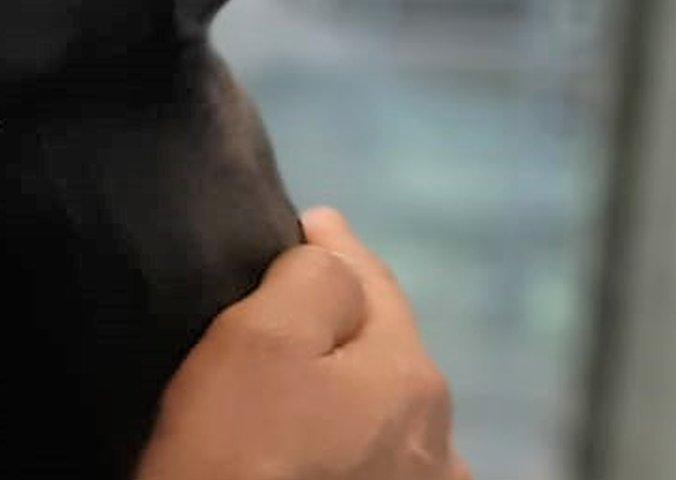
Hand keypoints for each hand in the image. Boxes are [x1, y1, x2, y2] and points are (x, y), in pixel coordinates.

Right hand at [134, 208, 468, 479]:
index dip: (332, 245)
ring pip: (389, 415)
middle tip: (294, 292)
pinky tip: (323, 452)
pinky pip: (376, 466)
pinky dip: (351, 444)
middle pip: (388, 349)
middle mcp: (439, 439)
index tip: (307, 221)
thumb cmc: (236, 455)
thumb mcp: (260, 339)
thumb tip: (331, 255)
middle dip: (349, 318)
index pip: (372, 280)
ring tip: (307, 376)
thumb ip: (311, 279)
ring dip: (356, 387)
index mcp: (410, 374)